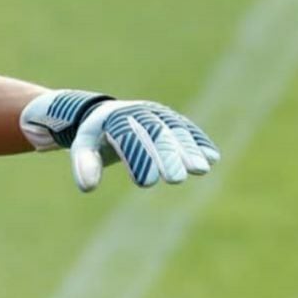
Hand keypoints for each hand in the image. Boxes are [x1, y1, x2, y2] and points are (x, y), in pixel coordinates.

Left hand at [21, 90, 219, 191]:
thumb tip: (87, 187)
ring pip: (174, 129)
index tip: (145, 183)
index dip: (137, 158)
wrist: (106, 113)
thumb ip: (85, 162)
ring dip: (189, 149)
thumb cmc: (95, 135)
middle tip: (175, 179)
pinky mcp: (170, 117)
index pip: (126, 136)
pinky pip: (186, 128)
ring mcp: (156, 112)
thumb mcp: (84, 145)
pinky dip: (199, 141)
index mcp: (113, 117)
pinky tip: (213, 157)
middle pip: (154, 132)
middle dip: (166, 155)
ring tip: (200, 170)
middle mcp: (137, 111)